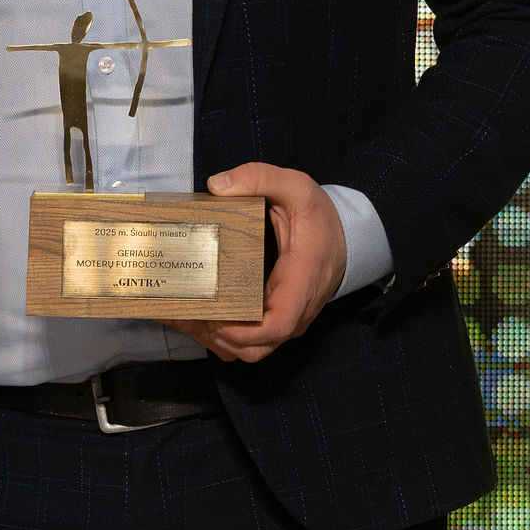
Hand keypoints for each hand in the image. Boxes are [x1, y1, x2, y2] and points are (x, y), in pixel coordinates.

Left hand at [179, 162, 346, 363]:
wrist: (344, 237)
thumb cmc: (320, 216)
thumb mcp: (296, 186)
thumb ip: (260, 178)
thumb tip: (217, 185)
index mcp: (302, 280)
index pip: (279, 324)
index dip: (245, 331)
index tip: (216, 317)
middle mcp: (297, 310)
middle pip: (257, 347)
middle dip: (218, 337)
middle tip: (187, 312)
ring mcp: (287, 320)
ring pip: (250, 351)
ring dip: (216, 342)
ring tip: (185, 318)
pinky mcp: (277, 322)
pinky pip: (250, 343)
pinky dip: (222, 340)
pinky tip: (197, 320)